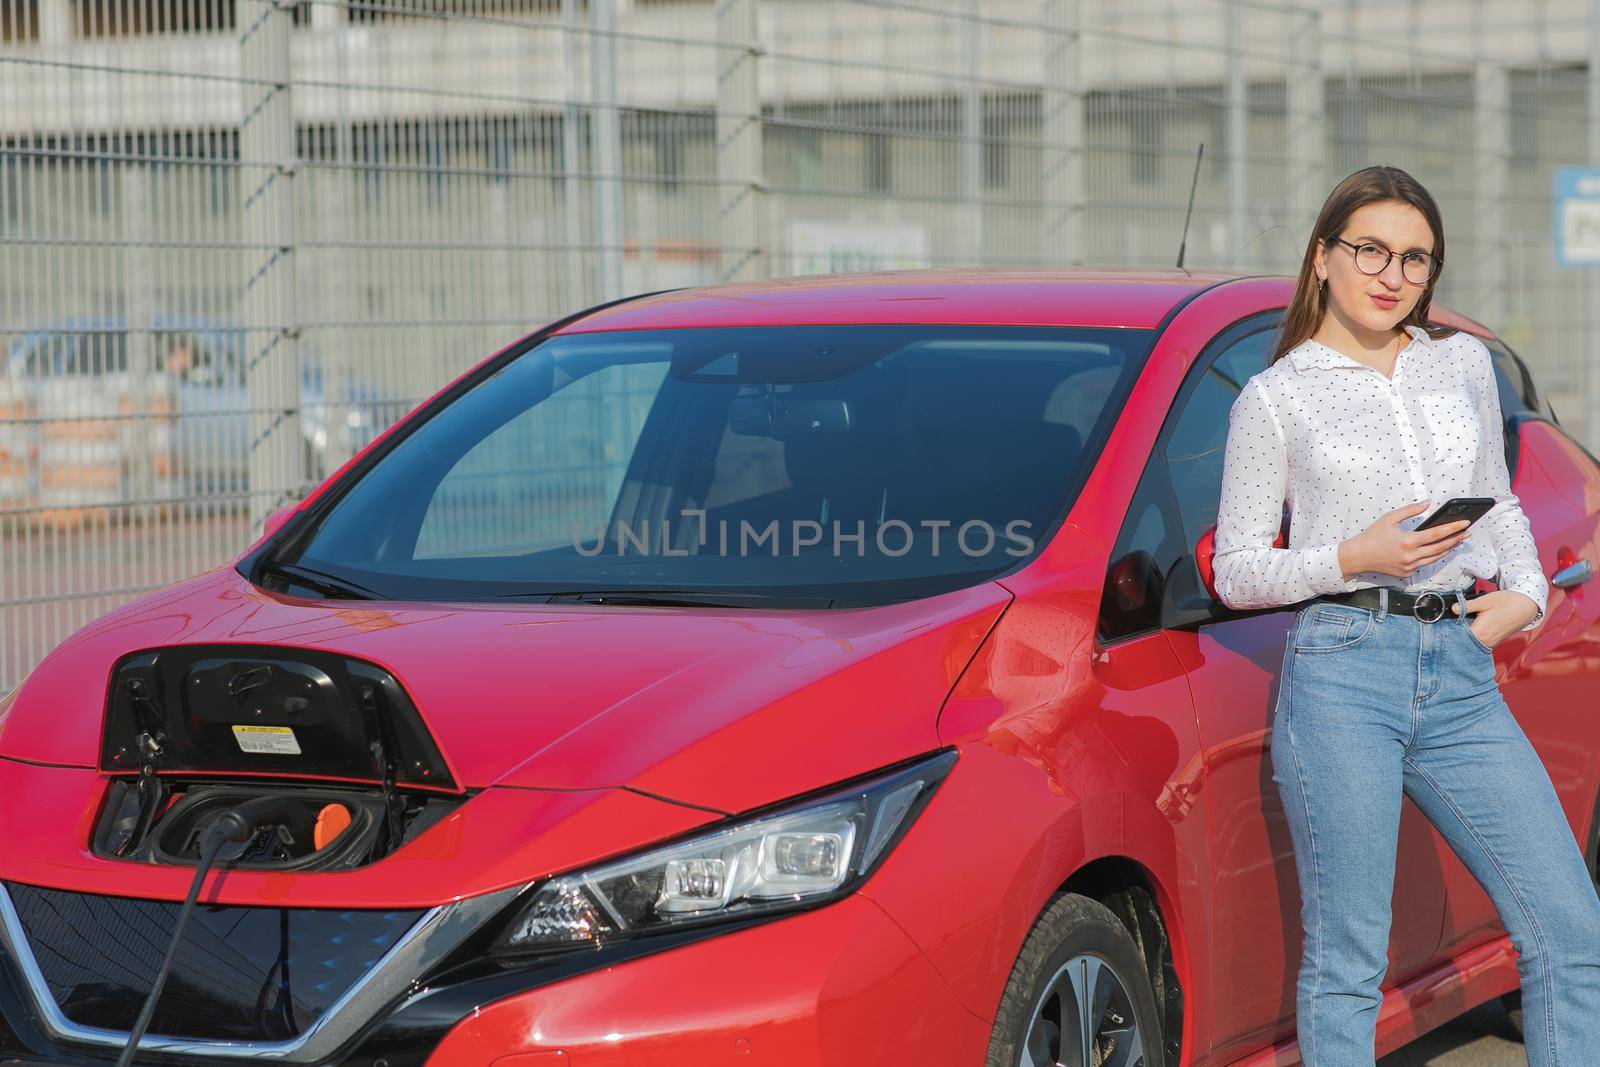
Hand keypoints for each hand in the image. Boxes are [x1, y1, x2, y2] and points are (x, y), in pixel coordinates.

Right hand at [1338, 500, 1472, 579]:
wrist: (1358, 557)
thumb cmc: (1372, 536)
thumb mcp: (1389, 518)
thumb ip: (1410, 510)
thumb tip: (1428, 503)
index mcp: (1407, 541)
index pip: (1437, 534)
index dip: (1453, 528)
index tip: (1465, 523)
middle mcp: (1410, 556)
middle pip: (1441, 547)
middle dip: (1456, 539)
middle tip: (1467, 532)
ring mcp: (1409, 567)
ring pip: (1436, 558)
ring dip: (1448, 549)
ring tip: (1458, 541)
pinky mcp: (1406, 573)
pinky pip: (1425, 564)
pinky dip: (1434, 556)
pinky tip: (1440, 549)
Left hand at [1450, 589, 1539, 649]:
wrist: (1527, 606)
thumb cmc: (1507, 602)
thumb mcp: (1485, 601)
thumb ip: (1468, 606)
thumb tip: (1453, 609)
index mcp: (1480, 633)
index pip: (1458, 637)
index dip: (1448, 632)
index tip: (1441, 627)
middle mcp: (1485, 641)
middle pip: (1463, 642)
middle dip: (1454, 634)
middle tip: (1446, 625)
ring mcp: (1491, 643)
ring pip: (1471, 642)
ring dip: (1464, 636)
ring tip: (1457, 626)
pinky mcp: (1495, 641)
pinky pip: (1479, 642)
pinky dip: (1472, 637)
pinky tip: (1469, 628)